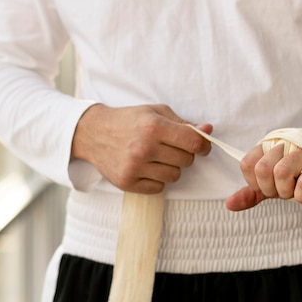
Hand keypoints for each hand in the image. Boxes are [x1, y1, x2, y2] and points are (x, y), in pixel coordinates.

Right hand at [71, 103, 211, 192]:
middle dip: (183, 155)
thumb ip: (183, 123)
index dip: (203, 146)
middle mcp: (144, 148)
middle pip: (186, 161)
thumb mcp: (156, 113)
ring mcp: (134, 167)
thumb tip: (208, 131)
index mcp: (154, 127)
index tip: (200, 146)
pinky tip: (145, 167)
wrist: (93, 133)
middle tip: (169, 148)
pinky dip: (156, 179)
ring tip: (155, 157)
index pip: (194, 143)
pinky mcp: (127, 183)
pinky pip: (158, 188)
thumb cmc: (129, 121)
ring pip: (174, 176)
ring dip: (170, 168)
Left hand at [225, 142, 301, 210]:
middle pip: (262, 170)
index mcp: (267, 147)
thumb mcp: (271, 185)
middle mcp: (282, 144)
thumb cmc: (298, 176)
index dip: (255, 182)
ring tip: (298, 184)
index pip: (246, 165)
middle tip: (286, 186)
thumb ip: (250, 194)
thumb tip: (228, 205)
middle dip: (272, 188)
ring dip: (288, 190)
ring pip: (280, 172)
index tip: (270, 184)